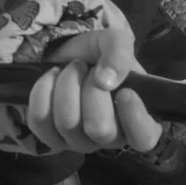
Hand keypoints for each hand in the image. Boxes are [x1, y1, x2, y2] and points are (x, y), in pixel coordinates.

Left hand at [21, 13, 160, 155]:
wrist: (67, 54)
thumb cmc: (100, 54)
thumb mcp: (115, 42)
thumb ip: (119, 54)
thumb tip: (107, 81)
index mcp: (139, 119)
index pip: (144, 138)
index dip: (134, 118)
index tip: (125, 92)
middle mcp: (112, 138)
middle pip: (100, 130)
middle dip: (90, 90)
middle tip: (88, 69)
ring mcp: (81, 142)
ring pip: (68, 124)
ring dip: (66, 85)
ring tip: (72, 69)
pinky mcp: (52, 138)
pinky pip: (41, 121)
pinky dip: (43, 91)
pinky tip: (52, 77)